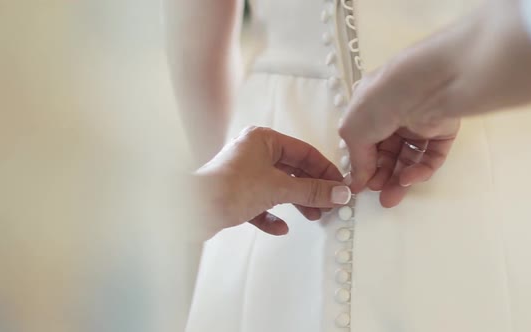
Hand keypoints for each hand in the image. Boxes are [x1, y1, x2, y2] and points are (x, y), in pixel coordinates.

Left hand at [195, 126, 350, 236]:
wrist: (191, 210)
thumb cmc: (226, 188)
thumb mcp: (278, 188)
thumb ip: (311, 191)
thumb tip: (338, 192)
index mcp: (263, 140)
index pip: (303, 152)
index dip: (324, 170)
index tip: (339, 186)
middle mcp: (253, 153)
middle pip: (292, 170)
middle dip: (311, 189)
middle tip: (328, 203)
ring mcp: (243, 174)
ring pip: (278, 187)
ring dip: (296, 202)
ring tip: (312, 216)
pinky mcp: (235, 195)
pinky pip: (260, 204)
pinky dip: (272, 215)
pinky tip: (280, 227)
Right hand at [339, 40, 459, 207]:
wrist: (423, 86)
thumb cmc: (381, 100)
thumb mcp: (353, 131)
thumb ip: (356, 159)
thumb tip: (358, 181)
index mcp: (370, 108)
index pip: (365, 141)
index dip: (362, 164)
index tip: (360, 186)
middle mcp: (394, 114)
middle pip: (387, 153)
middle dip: (381, 176)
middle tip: (378, 195)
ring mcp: (419, 122)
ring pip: (409, 158)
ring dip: (399, 178)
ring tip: (391, 198)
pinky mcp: (442, 131)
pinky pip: (430, 157)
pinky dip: (420, 171)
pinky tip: (408, 179)